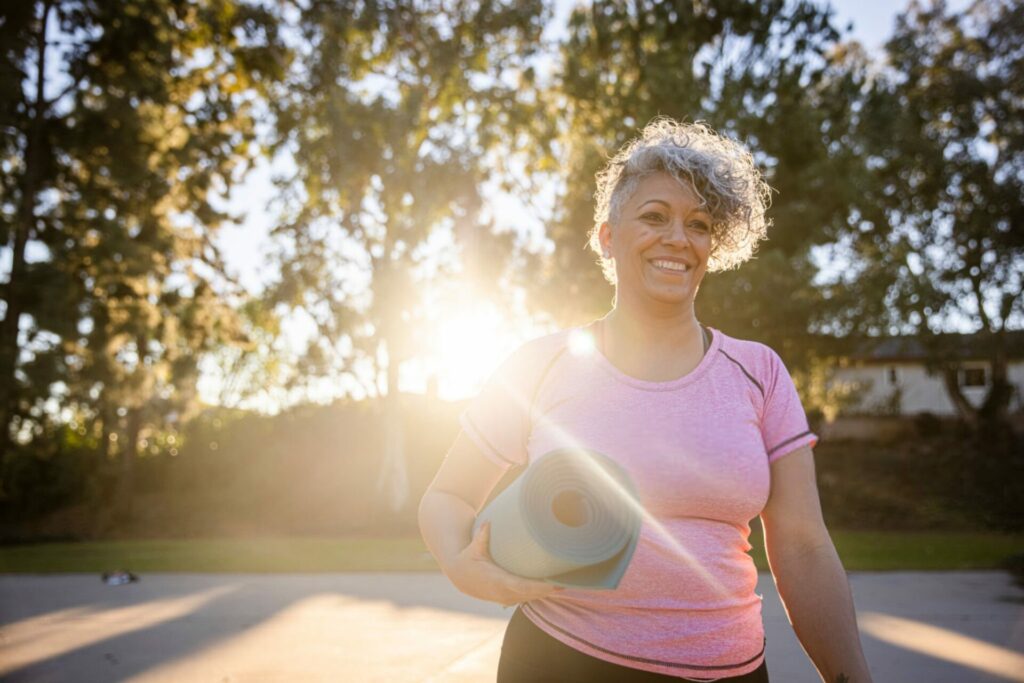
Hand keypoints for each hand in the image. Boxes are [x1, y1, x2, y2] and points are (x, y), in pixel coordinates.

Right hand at [447, 521, 562, 606]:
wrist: (460, 578)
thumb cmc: (467, 560)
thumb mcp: (473, 548)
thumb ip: (481, 536)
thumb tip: (488, 523)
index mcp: (496, 581)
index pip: (521, 586)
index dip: (538, 587)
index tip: (553, 584)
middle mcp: (502, 592)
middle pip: (531, 594)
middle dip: (548, 591)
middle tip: (568, 583)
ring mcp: (505, 598)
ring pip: (530, 598)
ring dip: (546, 594)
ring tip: (565, 586)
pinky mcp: (507, 598)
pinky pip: (526, 598)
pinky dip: (539, 594)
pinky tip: (552, 589)